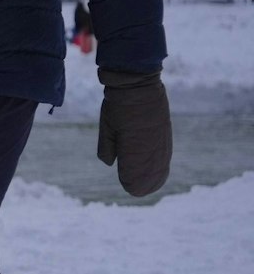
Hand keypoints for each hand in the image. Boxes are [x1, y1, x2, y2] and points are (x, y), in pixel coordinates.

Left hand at [97, 68, 171, 195]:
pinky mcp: (166, 136)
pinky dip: (161, 168)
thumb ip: (108, 148)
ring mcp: (162, 143)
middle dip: (142, 184)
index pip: (135, 176)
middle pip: (150, 176)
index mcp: (134, 148)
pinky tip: (158, 174)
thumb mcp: (107, 126)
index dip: (130, 183)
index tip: (125, 184)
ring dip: (153, 178)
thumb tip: (111, 165)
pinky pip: (166, 158)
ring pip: (160, 169)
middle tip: (133, 188)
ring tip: (146, 186)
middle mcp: (151, 149)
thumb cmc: (118, 106)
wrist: (139, 86)